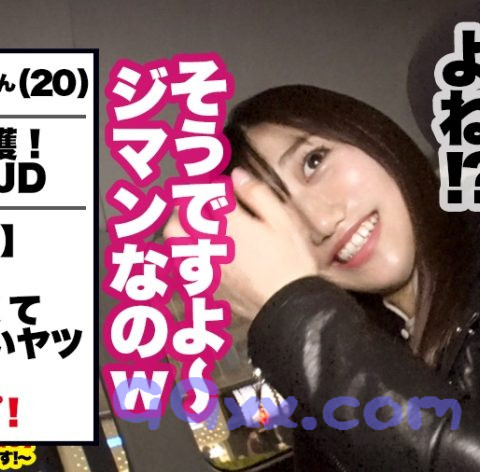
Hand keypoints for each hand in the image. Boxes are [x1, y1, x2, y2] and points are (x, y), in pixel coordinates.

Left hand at [163, 168, 317, 319]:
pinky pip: (184, 270)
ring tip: (194, 231)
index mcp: (228, 224)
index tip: (213, 187)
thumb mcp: (282, 221)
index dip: (205, 188)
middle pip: (176, 222)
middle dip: (182, 210)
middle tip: (195, 207)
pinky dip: (187, 258)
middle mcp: (209, 245)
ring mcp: (204, 269)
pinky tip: (202, 259)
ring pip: (174, 246)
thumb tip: (236, 176)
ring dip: (179, 233)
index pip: (203, 197)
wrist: (290, 306)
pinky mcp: (206, 289)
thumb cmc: (291, 261)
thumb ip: (257, 195)